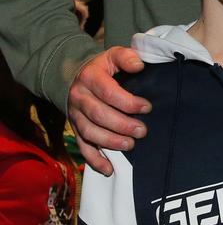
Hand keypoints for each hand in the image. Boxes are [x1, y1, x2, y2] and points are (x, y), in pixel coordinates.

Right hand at [67, 47, 149, 174]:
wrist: (74, 77)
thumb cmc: (102, 68)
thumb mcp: (112, 55)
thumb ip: (126, 57)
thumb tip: (139, 65)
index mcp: (90, 77)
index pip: (108, 92)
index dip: (128, 102)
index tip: (147, 107)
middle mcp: (79, 97)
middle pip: (99, 115)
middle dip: (122, 125)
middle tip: (142, 131)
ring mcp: (75, 115)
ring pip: (89, 132)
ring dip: (110, 142)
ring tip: (130, 145)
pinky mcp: (75, 129)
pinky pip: (82, 147)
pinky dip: (94, 160)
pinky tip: (109, 169)